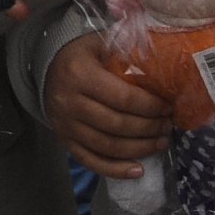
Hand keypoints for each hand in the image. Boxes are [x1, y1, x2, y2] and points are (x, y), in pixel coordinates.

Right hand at [43, 34, 170, 178]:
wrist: (46, 68)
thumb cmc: (81, 55)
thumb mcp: (100, 43)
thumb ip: (127, 51)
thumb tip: (164, 65)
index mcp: (80, 75)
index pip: (122, 98)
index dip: (150, 107)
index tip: (168, 107)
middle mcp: (69, 102)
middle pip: (117, 125)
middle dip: (149, 129)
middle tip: (168, 126)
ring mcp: (65, 125)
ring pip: (108, 147)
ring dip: (140, 149)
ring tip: (161, 143)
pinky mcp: (64, 141)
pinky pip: (91, 161)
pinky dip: (116, 170)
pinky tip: (139, 170)